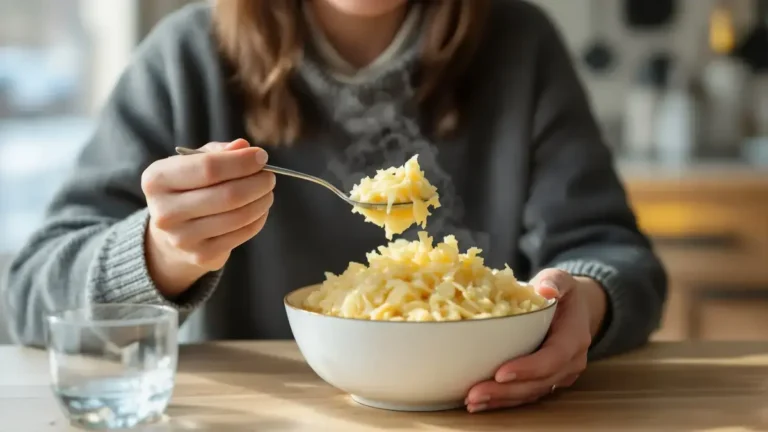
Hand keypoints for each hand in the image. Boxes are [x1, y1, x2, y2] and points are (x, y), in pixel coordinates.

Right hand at [141, 139, 275, 297]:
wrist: (171, 235)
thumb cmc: (187, 189)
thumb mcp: (193, 164)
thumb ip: (217, 152)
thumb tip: (243, 146)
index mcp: (157, 179)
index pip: (208, 167)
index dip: (241, 161)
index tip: (261, 156)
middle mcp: (164, 211)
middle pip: (227, 194)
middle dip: (257, 182)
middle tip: (269, 176)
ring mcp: (182, 237)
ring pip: (238, 215)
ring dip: (261, 201)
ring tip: (266, 191)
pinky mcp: (201, 255)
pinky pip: (242, 234)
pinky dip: (258, 219)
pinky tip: (259, 209)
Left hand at [464, 269, 606, 412]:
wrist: (576, 309)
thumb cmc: (562, 293)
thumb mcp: (561, 279)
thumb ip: (555, 282)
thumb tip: (545, 290)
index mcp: (574, 337)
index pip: (553, 358)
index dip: (528, 368)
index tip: (501, 373)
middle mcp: (570, 362)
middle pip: (539, 383)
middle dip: (506, 391)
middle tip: (475, 394)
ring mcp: (559, 375)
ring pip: (531, 393)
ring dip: (501, 400)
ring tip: (472, 402)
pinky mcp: (546, 381)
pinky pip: (526, 395)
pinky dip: (504, 400)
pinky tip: (481, 402)